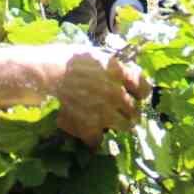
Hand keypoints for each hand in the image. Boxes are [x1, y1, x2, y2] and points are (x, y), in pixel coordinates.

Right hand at [32, 45, 149, 145]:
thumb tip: (118, 70)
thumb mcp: (93, 54)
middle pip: (135, 110)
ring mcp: (106, 111)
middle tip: (122, 112)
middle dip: (130, 112)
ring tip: (110, 124)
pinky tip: (89, 134)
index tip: (136, 95)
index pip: (144, 87)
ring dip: (119, 125)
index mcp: (119, 73)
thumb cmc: (66, 58)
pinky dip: (94, 139)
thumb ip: (109, 64)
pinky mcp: (91, 126)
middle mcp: (117, 93)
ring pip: (125, 126)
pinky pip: (98, 139)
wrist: (49, 73)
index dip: (141, 92)